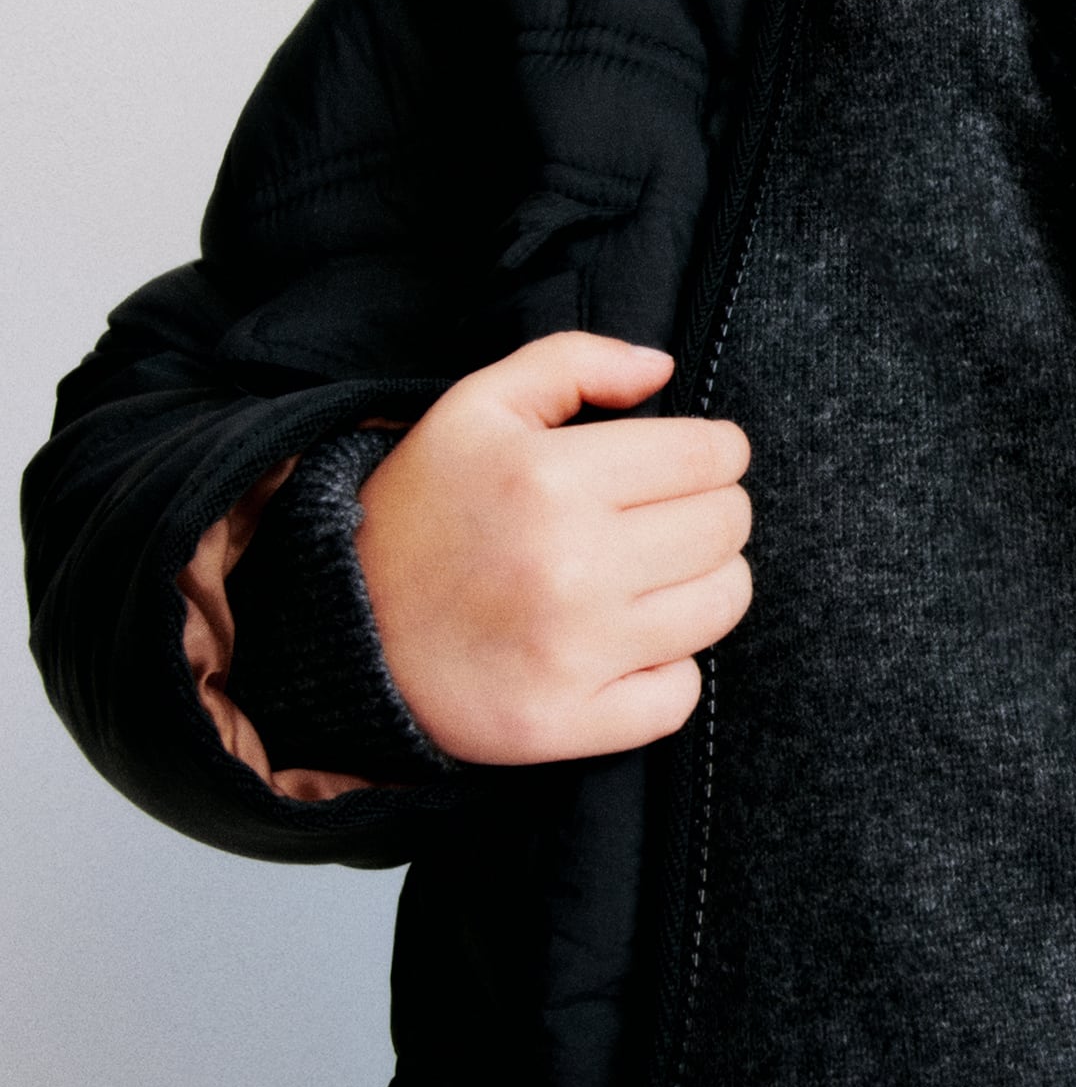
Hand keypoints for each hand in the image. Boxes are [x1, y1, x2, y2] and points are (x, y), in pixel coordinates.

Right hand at [353, 333, 751, 764]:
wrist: (337, 627)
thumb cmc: (420, 510)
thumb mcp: (477, 408)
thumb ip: (574, 363)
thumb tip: (662, 367)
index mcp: (550, 477)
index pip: (710, 455)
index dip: (718, 451)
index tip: (694, 462)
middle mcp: (569, 564)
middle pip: (727, 527)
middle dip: (711, 511)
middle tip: (666, 519)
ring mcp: (572, 652)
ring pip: (722, 604)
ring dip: (704, 584)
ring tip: (652, 577)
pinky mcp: (566, 723)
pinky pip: (681, 694)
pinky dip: (669, 670)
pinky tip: (627, 645)